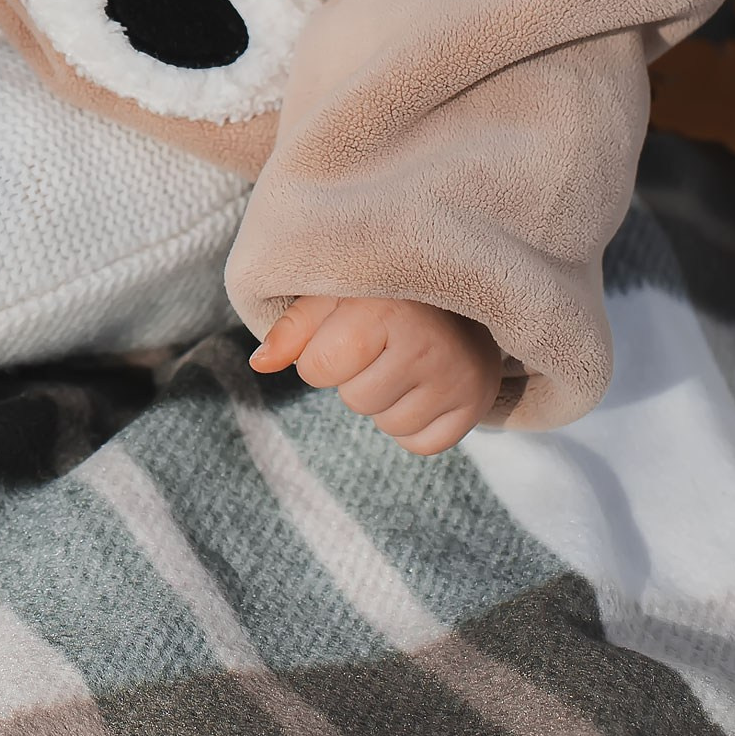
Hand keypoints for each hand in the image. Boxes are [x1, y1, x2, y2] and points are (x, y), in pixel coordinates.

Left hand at [250, 293, 501, 454]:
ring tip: (404, 359)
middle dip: (356, 377)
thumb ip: (293, 327)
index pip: (317, 368)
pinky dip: (414, 423)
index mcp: (385, 309)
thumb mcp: (333, 293)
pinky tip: (423, 384)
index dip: (320, 356)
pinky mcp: (475, 405)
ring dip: (385, 400)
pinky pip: (421, 444)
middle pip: (355, 401)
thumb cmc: (381, 291)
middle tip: (383, 344)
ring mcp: (458, 379)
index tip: (345, 331)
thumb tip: (259, 364)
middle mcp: (428, 346)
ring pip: (387, 425)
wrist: (456, 291)